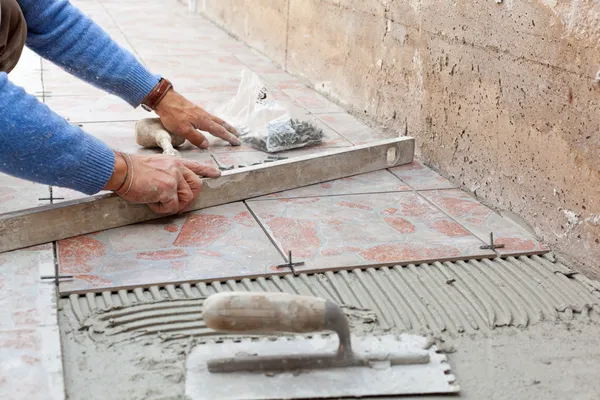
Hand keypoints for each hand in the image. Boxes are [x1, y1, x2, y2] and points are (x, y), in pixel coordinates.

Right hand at [103, 152, 220, 213]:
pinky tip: (151, 202)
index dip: (207, 171)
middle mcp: (177, 168)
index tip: (216, 174)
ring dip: (173, 205)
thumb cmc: (132, 170)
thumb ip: (167, 173)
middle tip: (175, 204)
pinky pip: (172, 206)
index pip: (195, 166)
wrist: (121, 170)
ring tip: (157, 201)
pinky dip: (162, 209)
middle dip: (189, 197)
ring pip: (186, 198)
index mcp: (174, 162)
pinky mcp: (168, 189)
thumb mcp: (155, 165)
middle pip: (196, 185)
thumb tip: (172, 189)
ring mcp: (174, 178)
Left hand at [154, 89, 239, 148]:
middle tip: (237, 134)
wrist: (164, 99)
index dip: (228, 137)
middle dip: (229, 130)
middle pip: (220, 123)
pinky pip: (209, 117)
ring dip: (223, 125)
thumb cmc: (173, 115)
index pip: (219, 131)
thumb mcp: (183, 130)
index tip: (236, 142)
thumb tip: (207, 145)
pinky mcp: (193, 110)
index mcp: (203, 121)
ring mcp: (199, 111)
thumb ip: (196, 138)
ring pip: (215, 119)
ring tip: (228, 128)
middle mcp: (204, 115)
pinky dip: (215, 121)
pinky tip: (211, 121)